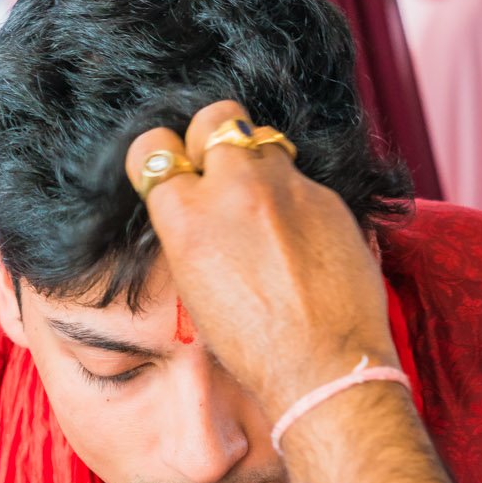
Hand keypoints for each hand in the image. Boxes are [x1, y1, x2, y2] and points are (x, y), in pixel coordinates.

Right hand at [123, 99, 395, 422]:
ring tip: (263, 203)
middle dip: (213, 137)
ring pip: (263, 138)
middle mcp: (233, 188)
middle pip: (215, 116)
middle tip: (220, 171)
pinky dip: (295, 198)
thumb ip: (190, 228)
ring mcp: (286, 187)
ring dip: (257, 162)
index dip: (161, 157)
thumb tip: (194, 201)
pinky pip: (301, 178)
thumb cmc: (252, 344)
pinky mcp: (328, 197)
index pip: (153, 147)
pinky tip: (300, 237)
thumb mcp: (193, 283)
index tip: (172, 170)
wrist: (323, 366)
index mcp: (186, 216)